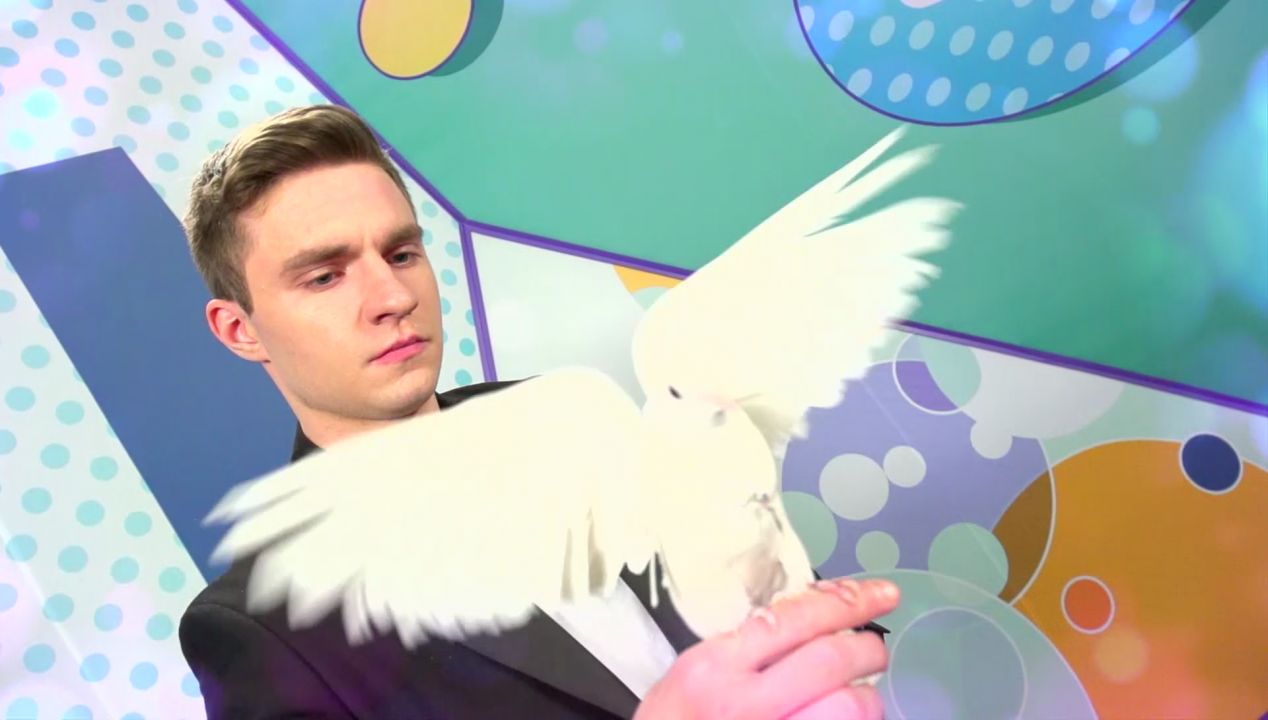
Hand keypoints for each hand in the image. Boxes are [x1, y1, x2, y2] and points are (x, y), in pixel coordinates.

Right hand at [634, 578, 897, 719]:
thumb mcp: (692, 674)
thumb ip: (743, 646)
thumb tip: (810, 619)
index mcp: (715, 666)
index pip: (795, 618)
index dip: (849, 601)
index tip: (882, 593)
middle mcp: (745, 704)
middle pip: (831, 660)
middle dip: (867, 648)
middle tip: (874, 650)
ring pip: (850, 708)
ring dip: (867, 698)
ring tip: (859, 696)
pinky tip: (844, 718)